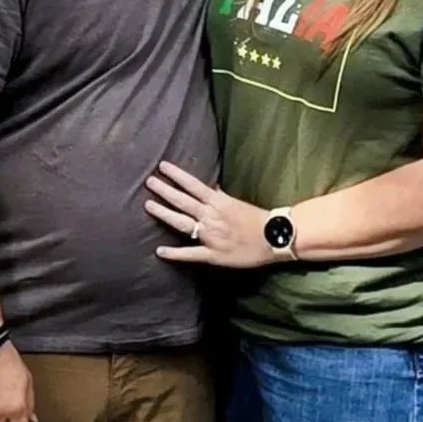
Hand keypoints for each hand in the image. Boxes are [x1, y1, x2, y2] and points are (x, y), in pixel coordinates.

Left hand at [145, 161, 273, 268]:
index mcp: (219, 202)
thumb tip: (210, 187)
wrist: (275, 238)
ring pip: (182, 223)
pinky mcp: (213, 254)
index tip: (162, 166)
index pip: (193, 185)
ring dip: (164, 214)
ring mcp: (210, 236)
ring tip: (148, 206)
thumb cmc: (258, 219)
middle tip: (148, 182)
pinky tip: (160, 251)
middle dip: (164, 191)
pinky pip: (191, 254)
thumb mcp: (237, 202)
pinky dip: (175, 253)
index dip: (177, 176)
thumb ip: (221, 196)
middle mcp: (211, 217)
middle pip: (183, 201)